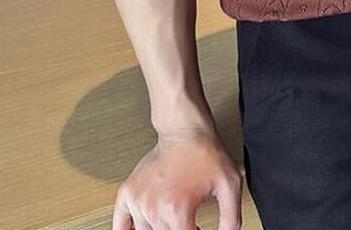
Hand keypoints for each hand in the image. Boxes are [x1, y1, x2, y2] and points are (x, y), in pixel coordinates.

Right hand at [112, 126, 243, 229]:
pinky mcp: (127, 193)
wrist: (185, 130)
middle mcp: (154, 208)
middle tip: (185, 221)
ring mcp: (138, 201)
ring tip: (171, 219)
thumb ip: (231, 217)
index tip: (196, 227)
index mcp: (177, 210)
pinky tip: (142, 227)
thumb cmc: (205, 153)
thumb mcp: (229, 184)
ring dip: (158, 229)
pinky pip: (119, 226)